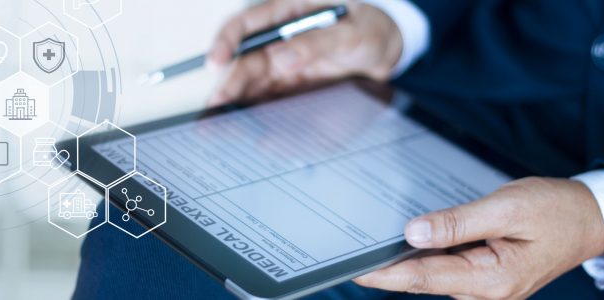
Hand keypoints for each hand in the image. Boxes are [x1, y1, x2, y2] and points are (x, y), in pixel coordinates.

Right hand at [207, 0, 402, 105]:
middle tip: (218, 105)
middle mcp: (279, 38)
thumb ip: (316, 43)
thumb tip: (280, 58)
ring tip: (223, 120)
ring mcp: (283, 62)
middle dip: (229, 82)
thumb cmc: (370, 28)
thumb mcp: (351, 32)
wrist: (387, 49)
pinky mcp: (291, 84)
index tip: (216, 62)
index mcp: (287, 12)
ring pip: (252, 82)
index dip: (225, 42)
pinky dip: (257, 110)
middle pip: (244, 60)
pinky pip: (269, 97)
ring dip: (237, 100)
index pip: (246, 25)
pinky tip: (249, 123)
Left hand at [353, 177, 603, 298]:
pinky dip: (425, 256)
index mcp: (492, 280)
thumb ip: (457, 223)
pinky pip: (447, 269)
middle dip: (388, 267)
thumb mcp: (506, 208)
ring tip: (372, 242)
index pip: (423, 279)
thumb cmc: (555, 211)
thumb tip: (413, 234)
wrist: (589, 218)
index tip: (352, 270)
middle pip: (423, 280)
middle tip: (350, 251)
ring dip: (405, 261)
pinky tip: (409, 241)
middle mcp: (486, 293)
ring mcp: (485, 289)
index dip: (384, 275)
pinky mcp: (485, 278)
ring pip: (433, 275)